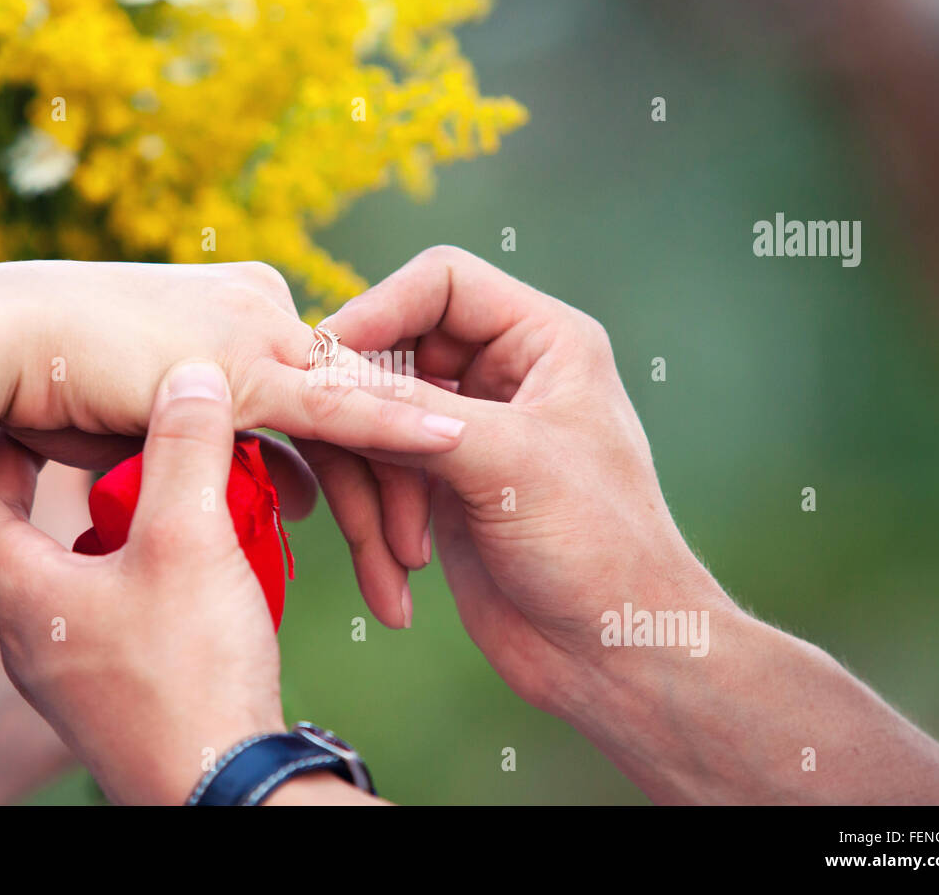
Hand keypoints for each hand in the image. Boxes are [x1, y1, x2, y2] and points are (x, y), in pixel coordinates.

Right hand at [0, 259, 462, 600]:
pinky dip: (397, 423)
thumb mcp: (151, 424)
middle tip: (409, 559)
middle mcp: (264, 310)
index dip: (358, 463)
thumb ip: (221, 444)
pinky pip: (339, 402)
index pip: (325, 396)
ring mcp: (259, 330)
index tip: (381, 524)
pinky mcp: (247, 361)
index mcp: (246, 313)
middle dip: (388, 486)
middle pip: (351, 407)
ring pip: (354, 411)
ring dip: (395, 481)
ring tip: (426, 545)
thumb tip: (275, 483)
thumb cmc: (53, 383)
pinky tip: (452, 441)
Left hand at [0, 360, 292, 804]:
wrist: (224, 789)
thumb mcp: (189, 543)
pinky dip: (139, 556)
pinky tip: (195, 546)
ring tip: (155, 472)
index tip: (18, 388)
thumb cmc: (188, 675)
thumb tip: (189, 376)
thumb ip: (186, 451)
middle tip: (92, 416)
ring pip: (67, 559)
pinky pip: (109, 596)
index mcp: (17, 587)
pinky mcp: (115, 679)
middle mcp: (27, 626)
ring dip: (107, 511)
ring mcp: (69, 660)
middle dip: (56, 463)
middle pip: (14, 521)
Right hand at [323, 246, 733, 716]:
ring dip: (370, 494)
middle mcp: (501, 376)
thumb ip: (413, 411)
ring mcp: (465, 433)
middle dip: (368, 426)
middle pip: (390, 357)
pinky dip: (373, 531)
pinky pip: (374, 483)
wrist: (614, 655)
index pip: (440, 282)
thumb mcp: (508, 463)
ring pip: (372, 426)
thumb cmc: (597, 546)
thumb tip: (323, 368)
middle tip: (341, 467)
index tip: (327, 363)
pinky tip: (397, 585)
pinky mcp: (438, 489)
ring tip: (400, 554)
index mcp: (542, 341)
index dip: (377, 311)